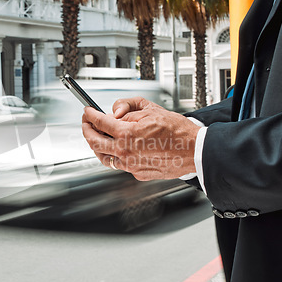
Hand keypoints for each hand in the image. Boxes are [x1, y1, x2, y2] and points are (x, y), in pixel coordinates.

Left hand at [81, 97, 200, 180]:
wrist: (195, 151)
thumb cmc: (178, 131)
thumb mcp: (151, 109)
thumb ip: (128, 108)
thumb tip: (114, 113)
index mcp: (127, 134)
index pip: (99, 122)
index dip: (90, 115)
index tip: (87, 112)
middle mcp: (126, 152)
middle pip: (94, 142)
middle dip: (87, 130)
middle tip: (86, 123)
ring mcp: (131, 165)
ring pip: (104, 157)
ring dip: (97, 146)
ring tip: (98, 137)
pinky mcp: (138, 173)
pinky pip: (120, 165)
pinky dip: (115, 155)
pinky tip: (118, 148)